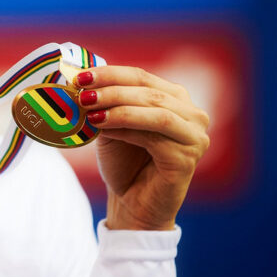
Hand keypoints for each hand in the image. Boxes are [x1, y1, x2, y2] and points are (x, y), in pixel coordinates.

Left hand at [74, 66, 209, 230]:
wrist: (132, 203)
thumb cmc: (123, 162)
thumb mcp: (111, 124)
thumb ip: (106, 102)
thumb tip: (83, 82)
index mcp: (176, 98)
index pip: (141, 77)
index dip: (110, 74)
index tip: (80, 76)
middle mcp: (193, 114)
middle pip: (149, 92)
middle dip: (112, 90)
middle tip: (83, 94)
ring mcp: (195, 137)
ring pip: (156, 111)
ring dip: (119, 108)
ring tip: (90, 111)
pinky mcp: (187, 159)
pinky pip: (155, 137)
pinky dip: (126, 130)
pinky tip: (103, 130)